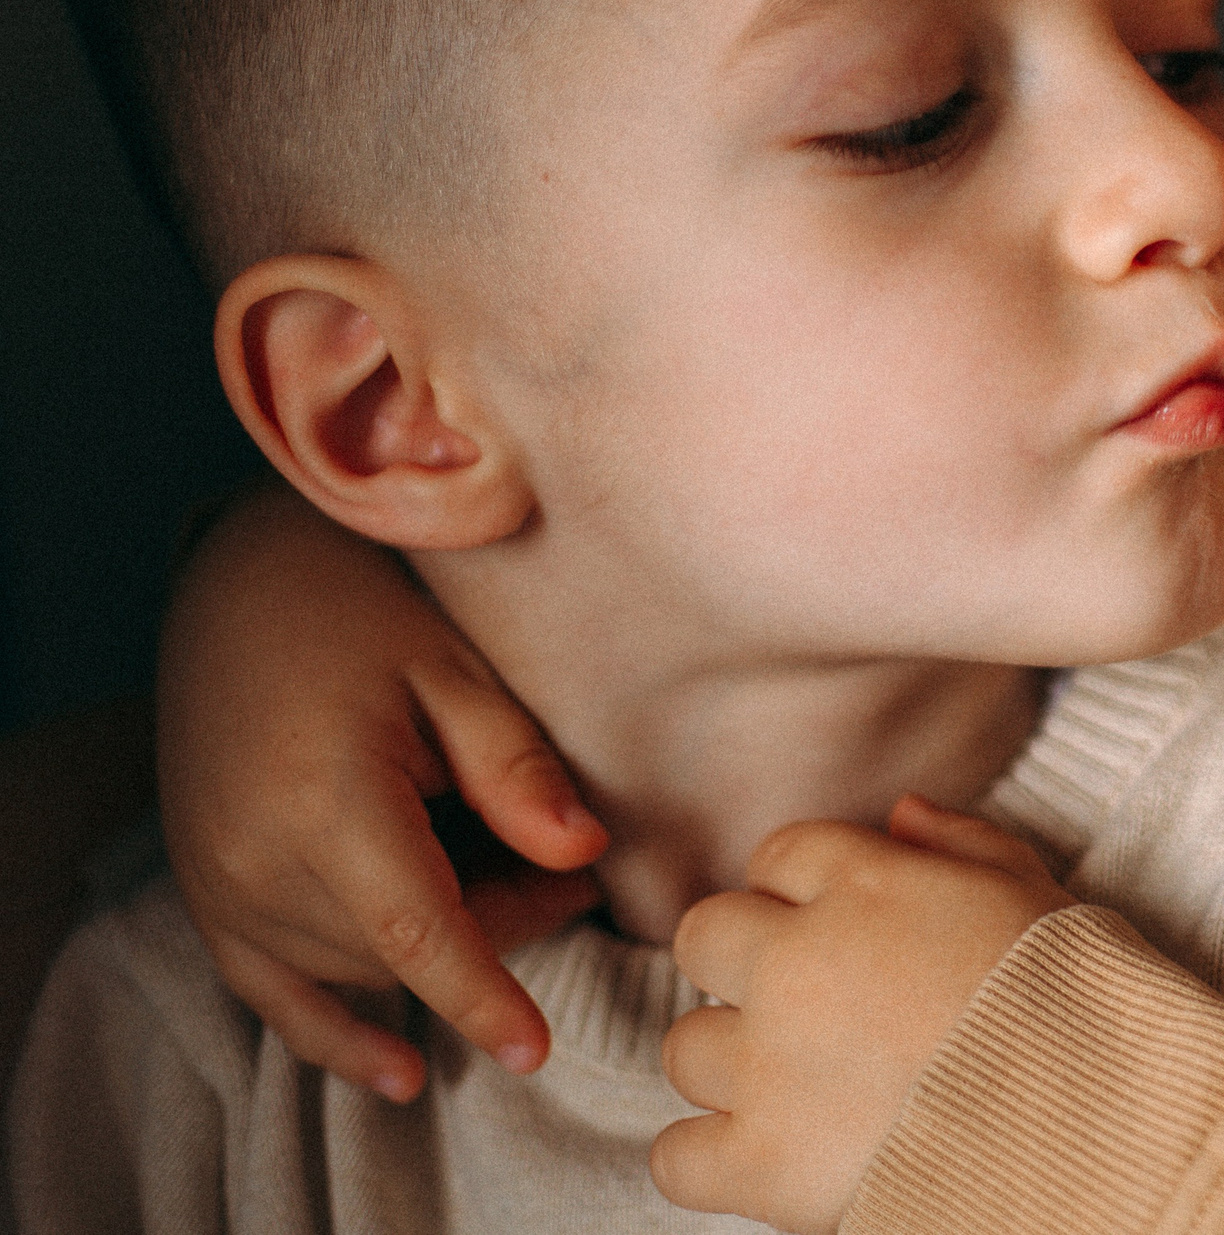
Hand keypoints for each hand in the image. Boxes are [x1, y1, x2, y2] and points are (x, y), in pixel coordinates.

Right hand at [157, 484, 607, 1099]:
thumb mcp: (455, 670)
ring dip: (445, 949)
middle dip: (505, 927)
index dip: (481, 996)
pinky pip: (272, 992)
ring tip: (517, 880)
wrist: (236, 586)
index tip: (537, 1050)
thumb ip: (514, 767)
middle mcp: (255, 860)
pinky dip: (336, 1033)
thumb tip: (582, 855)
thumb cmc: (361, 609)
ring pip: (357, 969)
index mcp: (324, 803)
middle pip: (401, 950)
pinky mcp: (208, 894)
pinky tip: (400, 1072)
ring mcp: (220, 885)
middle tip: (572, 871)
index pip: (416, 932)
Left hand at [653, 798, 1072, 1234]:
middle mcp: (800, 961)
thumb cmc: (1083, 1005)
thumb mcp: (1036, 894)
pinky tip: (764, 1158)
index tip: (836, 930)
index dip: (804, 892)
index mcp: (867, 885)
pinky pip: (676, 1157)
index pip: (781, 855)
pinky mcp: (763, 1162)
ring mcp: (771, 1064)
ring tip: (798, 1089)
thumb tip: (901, 812)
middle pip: (706, 936)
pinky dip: (710, 1162)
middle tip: (804, 1006)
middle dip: (746, 965)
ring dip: (733, 1065)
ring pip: (685, 1046)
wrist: (1100, 1126)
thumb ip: (963, 843)